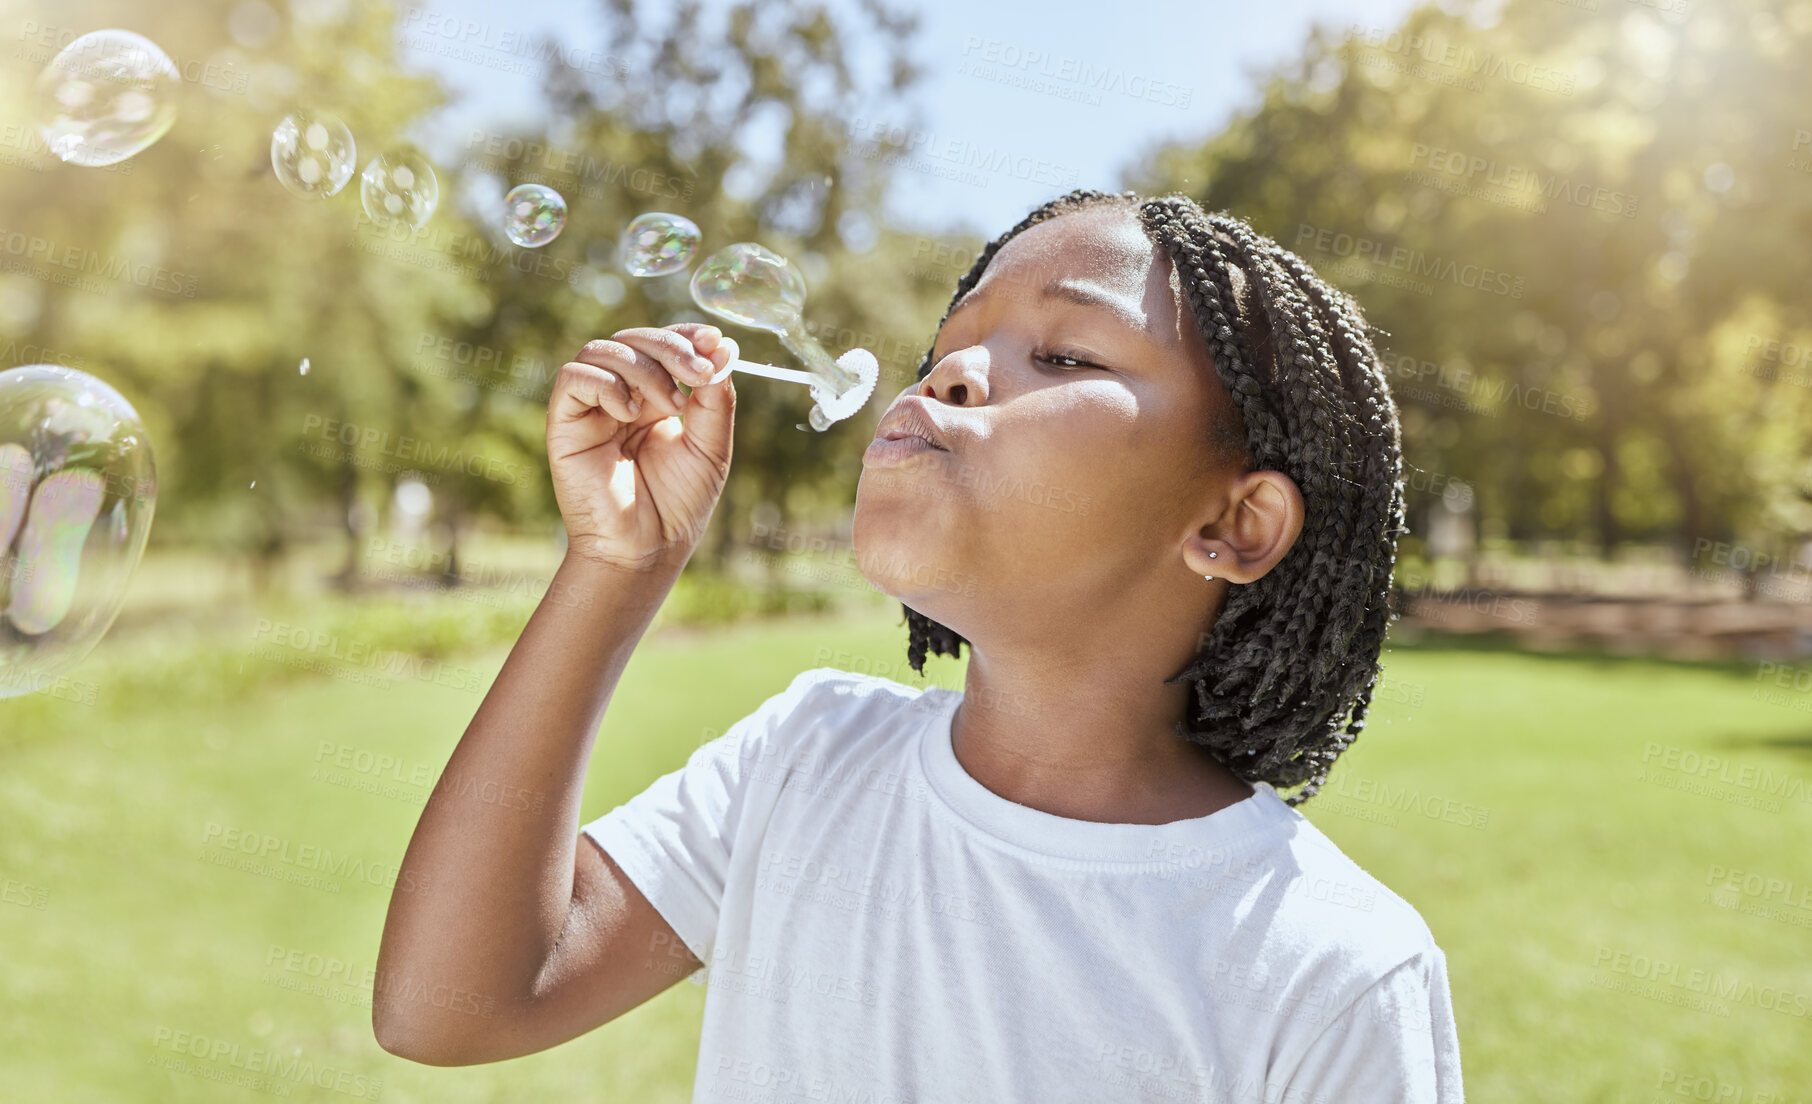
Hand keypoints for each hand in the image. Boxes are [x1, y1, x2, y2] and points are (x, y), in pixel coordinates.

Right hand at [546, 323, 737, 570]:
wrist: (646, 549)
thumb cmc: (678, 504)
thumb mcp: (711, 445)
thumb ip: (716, 397)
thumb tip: (723, 346)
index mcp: (655, 397)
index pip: (663, 344)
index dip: (686, 334)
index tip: (713, 340)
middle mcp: (621, 395)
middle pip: (634, 338)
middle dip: (671, 347)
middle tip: (698, 372)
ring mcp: (592, 407)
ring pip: (603, 349)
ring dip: (644, 368)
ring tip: (669, 406)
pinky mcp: (565, 422)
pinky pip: (574, 377)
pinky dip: (607, 384)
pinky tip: (630, 415)